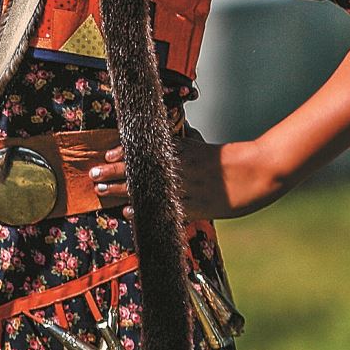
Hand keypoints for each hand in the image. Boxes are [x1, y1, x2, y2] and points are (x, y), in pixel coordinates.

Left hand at [89, 138, 284, 221]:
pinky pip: (164, 209)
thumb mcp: (205, 147)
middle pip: (141, 169)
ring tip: (101, 191)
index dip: (124, 153)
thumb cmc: (229, 160)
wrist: (256, 173)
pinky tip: (128, 212)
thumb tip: (174, 137)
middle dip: (114, 172)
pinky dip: (145, 210)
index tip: (106, 154)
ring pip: (147, 190)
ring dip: (121, 191)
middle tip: (93, 174)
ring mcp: (186, 188)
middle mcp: (180, 168)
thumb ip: (187, 144)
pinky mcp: (194, 206)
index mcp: (183, 150)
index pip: (147, 150)